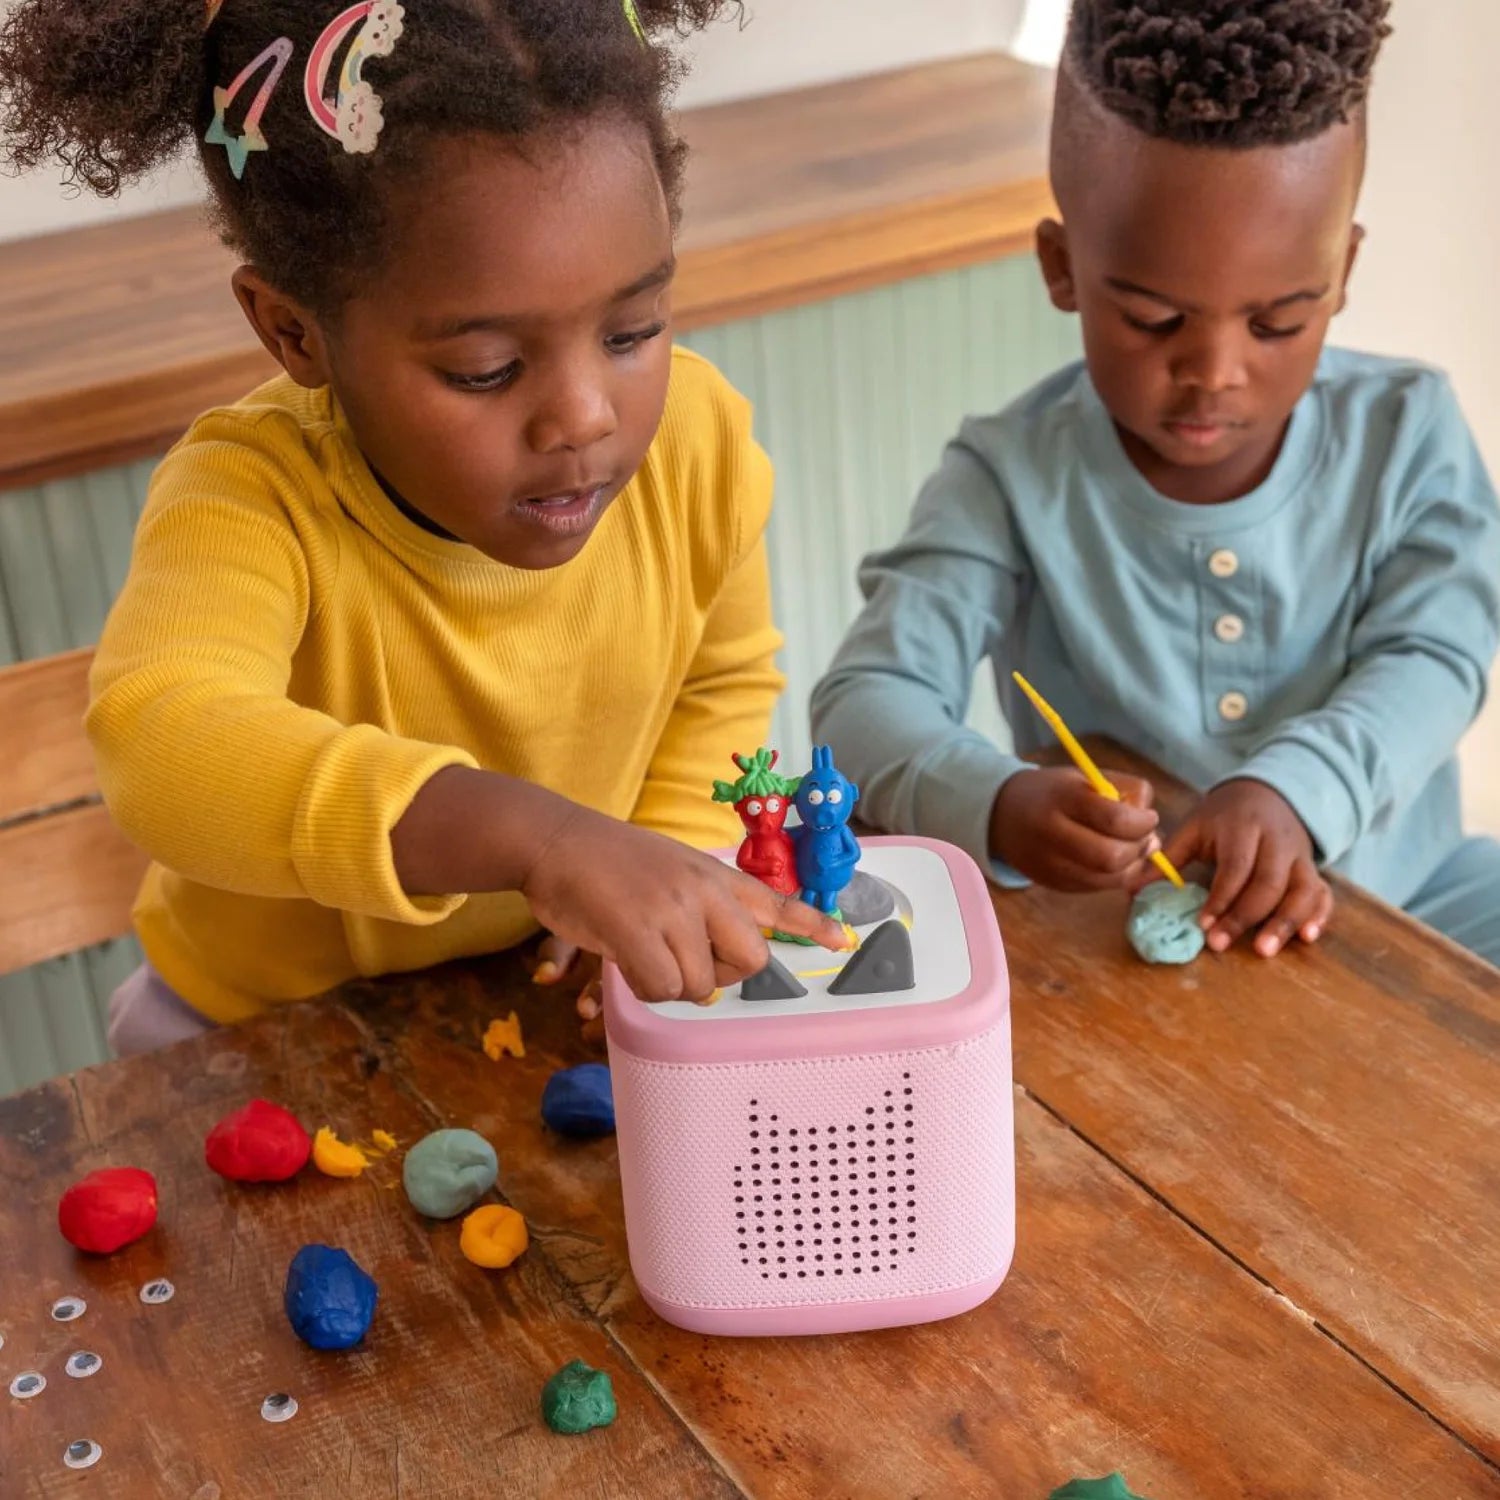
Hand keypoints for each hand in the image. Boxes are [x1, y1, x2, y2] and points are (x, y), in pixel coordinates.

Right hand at [522, 807, 848, 1003]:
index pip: (775, 901)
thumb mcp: (670, 870)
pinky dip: (643, 987)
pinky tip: (623, 959)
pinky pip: (662, 988)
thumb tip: (709, 979)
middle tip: (680, 962)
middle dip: (720, 976)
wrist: (554, 839)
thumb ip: (699, 910)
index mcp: (714, 875)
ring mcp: (673, 909)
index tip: (842, 942)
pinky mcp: (639, 930)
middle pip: (750, 961)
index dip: (811, 924)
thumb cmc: (606, 861)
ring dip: (669, 983)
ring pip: (701, 985)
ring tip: (639, 951)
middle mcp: (704, 891)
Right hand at [990, 767, 1161, 891]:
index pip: (1113, 819)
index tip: (1149, 817)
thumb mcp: (1086, 777)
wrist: (1003, 814)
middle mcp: (1051, 834)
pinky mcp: (1053, 884)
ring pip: (1108, 879)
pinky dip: (1116, 877)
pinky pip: (1097, 888)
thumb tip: (1152, 828)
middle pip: (1110, 857)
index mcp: (1061, 798)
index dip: (1142, 822)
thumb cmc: (1054, 792)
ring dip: (1133, 866)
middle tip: (1146, 838)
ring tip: (1135, 850)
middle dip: (1139, 849)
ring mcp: (1050, 864)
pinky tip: (1116, 861)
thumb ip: (1125, 790)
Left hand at [1153, 779, 1332, 956]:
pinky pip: (1323, 893)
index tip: (1203, 924)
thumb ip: (1168, 859)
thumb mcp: (1194, 827)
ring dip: (1285, 922)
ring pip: (1302, 890)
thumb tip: (1131, 889)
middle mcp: (1277, 841)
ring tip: (1265, 950)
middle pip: (1269, 882)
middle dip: (1245, 916)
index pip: (1236, 866)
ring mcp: (1300, 856)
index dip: (1221, 897)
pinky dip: (1319, 915)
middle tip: (1220, 944)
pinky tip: (1307, 937)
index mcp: (1243, 827)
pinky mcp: (1313, 869)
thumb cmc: (1224, 816)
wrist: (1268, 792)